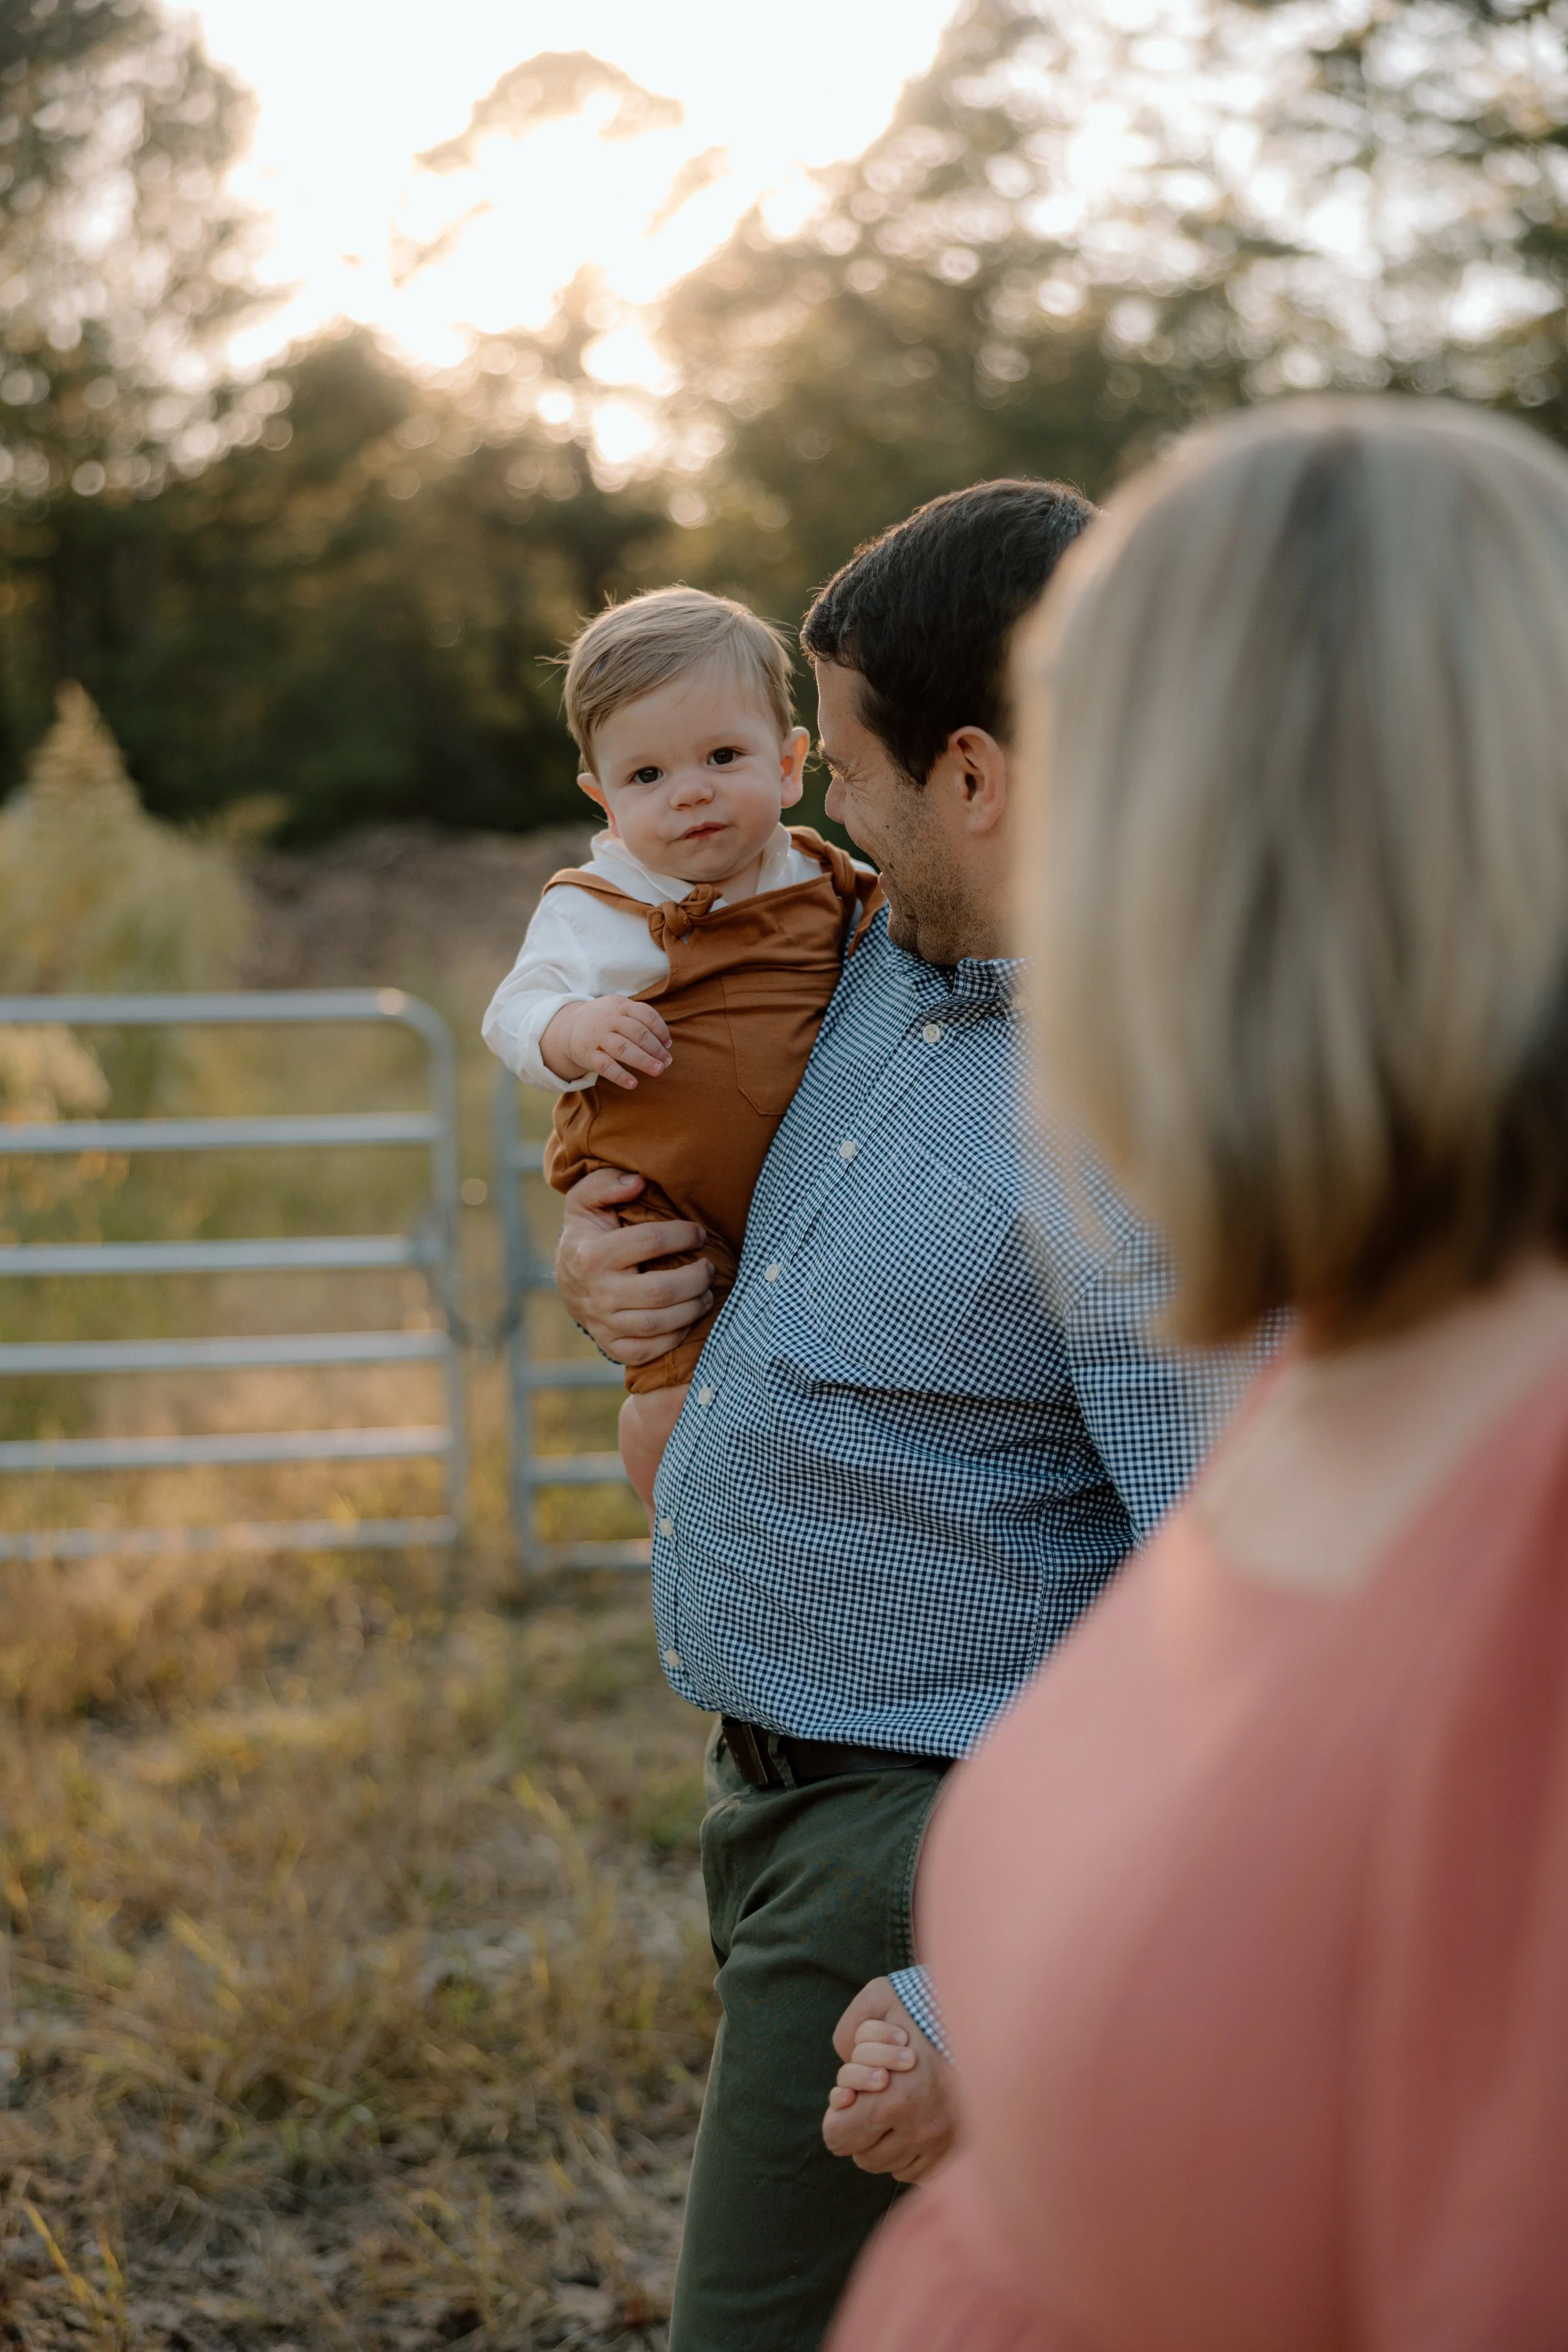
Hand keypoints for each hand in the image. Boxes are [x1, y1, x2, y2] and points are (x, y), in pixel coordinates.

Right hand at [541, 995, 671, 1089]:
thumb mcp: (619, 1010)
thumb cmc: (604, 1021)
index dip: (660, 1030)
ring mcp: (597, 1036)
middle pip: (638, 1033)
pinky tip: (633, 1083)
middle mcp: (608, 1019)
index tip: (668, 1044)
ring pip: (624, 1048)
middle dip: (656, 1048)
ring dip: (644, 1061)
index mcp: (620, 1006)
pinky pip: (606, 1066)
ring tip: (658, 1070)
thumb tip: (665, 1044)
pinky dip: (620, 1075)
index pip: (646, 1014)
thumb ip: (640, 1021)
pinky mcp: (587, 1054)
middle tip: (667, 1062)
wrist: (568, 1028)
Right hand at [554, 1168, 712, 1367]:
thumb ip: (607, 1183)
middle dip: (696, 1278)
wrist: (567, 1280)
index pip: (650, 1242)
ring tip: (706, 1292)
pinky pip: (650, 1350)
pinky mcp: (612, 1347)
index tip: (699, 1233)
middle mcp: (597, 1293)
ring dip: (693, 1307)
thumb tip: (638, 1181)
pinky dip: (676, 1336)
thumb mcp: (586, 1200)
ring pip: (659, 1323)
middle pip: (661, 1291)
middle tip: (709, 1268)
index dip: (683, 1235)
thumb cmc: (588, 1233)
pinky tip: (687, 1317)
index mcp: (592, 1254)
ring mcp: (603, 1324)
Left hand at [821, 1977, 955, 2184]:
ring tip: (896, 2110)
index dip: (836, 2116)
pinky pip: (918, 2171)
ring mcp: (940, 2146)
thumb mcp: (881, 1999)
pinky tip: (917, 2122)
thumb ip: (850, 2031)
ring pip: (890, 2166)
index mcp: (893, 2099)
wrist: (990, 2021)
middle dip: (859, 2130)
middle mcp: (917, 2130)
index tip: (847, 2099)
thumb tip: (842, 2071)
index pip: (837, 2136)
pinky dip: (912, 2152)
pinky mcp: (957, 2152)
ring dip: (885, 2143)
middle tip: (871, 2103)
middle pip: (862, 2156)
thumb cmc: (929, 2009)